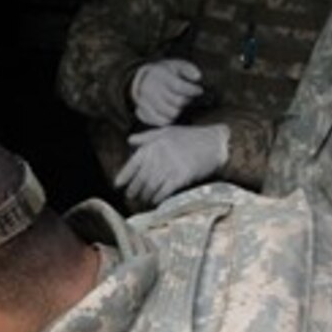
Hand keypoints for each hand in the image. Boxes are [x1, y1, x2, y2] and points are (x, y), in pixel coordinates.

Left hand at [114, 124, 229, 203]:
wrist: (214, 142)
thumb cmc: (190, 137)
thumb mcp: (166, 131)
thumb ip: (146, 137)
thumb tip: (130, 141)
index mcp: (153, 145)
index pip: (133, 163)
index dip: (124, 176)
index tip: (117, 185)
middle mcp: (159, 156)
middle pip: (140, 178)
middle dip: (133, 189)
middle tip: (130, 196)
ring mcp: (170, 167)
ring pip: (151, 187)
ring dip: (145, 195)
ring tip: (143, 199)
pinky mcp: (181, 177)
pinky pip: (164, 191)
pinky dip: (158, 197)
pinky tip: (155, 200)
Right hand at [131, 59, 202, 126]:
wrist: (143, 80)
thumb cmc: (165, 73)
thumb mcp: (177, 65)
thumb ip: (189, 69)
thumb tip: (198, 77)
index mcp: (161, 76)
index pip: (179, 86)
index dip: (192, 90)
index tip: (199, 90)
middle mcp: (152, 90)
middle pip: (178, 102)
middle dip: (187, 100)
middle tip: (187, 96)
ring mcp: (146, 103)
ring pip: (172, 114)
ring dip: (179, 110)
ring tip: (177, 103)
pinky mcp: (143, 113)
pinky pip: (162, 122)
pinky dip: (170, 118)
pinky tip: (170, 111)